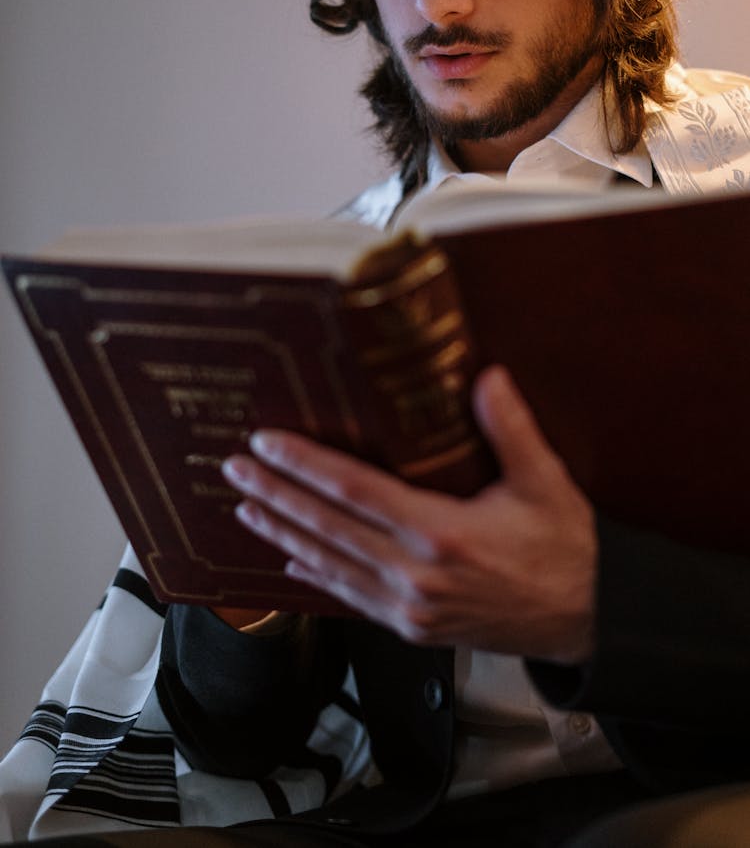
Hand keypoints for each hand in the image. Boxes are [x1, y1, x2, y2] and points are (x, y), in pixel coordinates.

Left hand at [222, 366, 596, 662]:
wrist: (585, 620)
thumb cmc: (565, 548)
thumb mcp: (545, 481)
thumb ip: (511, 428)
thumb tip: (487, 375)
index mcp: (442, 532)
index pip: (354, 489)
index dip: (304, 464)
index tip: (267, 443)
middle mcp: (416, 574)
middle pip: (328, 527)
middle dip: (276, 494)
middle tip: (235, 468)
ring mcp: (411, 607)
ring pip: (330, 565)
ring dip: (284, 534)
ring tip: (247, 508)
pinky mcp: (414, 628)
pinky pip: (352, 599)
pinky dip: (317, 577)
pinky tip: (291, 562)